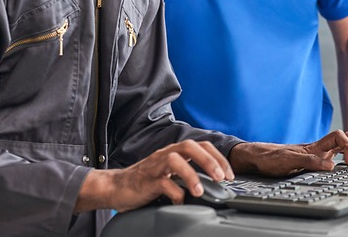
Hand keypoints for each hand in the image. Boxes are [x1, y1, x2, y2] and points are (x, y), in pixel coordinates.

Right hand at [74, 140, 234, 212]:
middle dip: (209, 161)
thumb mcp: (172, 174)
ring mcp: (156, 166)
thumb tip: (214, 184)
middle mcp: (166, 154)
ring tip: (200, 191)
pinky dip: (174, 193)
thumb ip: (189, 173)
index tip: (229, 174)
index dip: (218, 157)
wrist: (118, 187)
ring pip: (175, 159)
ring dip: (191, 174)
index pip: (201, 145)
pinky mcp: (147, 180)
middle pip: (190, 146)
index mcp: (175, 152)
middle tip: (221, 178)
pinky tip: (180, 202)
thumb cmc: (147, 181)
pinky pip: (163, 183)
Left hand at [229, 129, 347, 177]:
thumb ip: (309, 162)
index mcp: (315, 146)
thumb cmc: (271, 157)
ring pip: (344, 146)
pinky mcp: (315, 161)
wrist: (258, 158)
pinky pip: (337, 156)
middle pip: (347, 138)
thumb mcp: (288, 160)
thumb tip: (331, 166)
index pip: (339, 137)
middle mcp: (319, 148)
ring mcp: (318, 154)